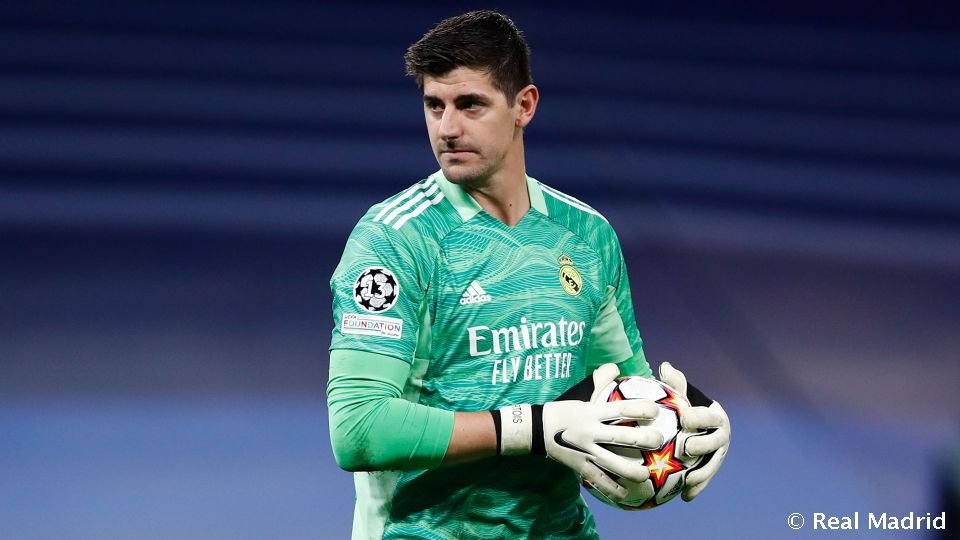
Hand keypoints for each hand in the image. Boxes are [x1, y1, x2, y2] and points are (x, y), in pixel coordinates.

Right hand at [493, 364, 663, 502]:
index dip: (639, 409)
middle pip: (620, 436)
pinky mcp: (580, 466)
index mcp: (592, 412)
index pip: (620, 408)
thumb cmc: (564, 411)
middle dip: (641, 439)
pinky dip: (612, 488)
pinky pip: (598, 479)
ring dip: (631, 470)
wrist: (536, 430)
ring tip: (648, 474)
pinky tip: (626, 495)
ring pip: (611, 462)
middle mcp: (591, 431)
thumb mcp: (581, 393)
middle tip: (659, 440)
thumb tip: (616, 367)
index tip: (656, 410)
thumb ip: (600, 381)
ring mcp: (585, 450)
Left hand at [658, 362, 730, 500]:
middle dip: (704, 445)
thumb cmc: (680, 407)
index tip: (684, 417)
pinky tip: (685, 497)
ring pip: (713, 464)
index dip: (699, 416)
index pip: (710, 416)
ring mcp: (717, 454)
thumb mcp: (677, 395)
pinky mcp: (710, 469)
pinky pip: (704, 479)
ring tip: (687, 480)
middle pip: (716, 442)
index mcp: (715, 416)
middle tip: (687, 447)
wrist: (687, 427)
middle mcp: (720, 436)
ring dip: (703, 473)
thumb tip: (664, 367)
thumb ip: (673, 384)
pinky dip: (697, 488)